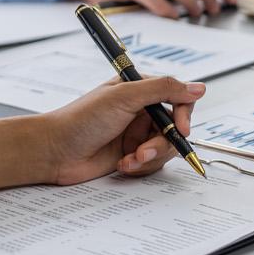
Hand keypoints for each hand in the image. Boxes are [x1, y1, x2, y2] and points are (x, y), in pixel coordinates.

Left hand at [0, 77, 205, 188]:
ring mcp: (137, 135)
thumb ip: (163, 89)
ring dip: (149, 157)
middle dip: (163, 143)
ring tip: (129, 159)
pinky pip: (151, 164)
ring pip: (165, 149)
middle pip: (175, 128)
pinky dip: (139, 167)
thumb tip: (199, 87)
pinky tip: (121, 165)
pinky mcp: (131, 156)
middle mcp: (141, 111)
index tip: (181, 129)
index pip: (178, 99)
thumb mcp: (124, 97)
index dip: (184, 115)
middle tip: (145, 150)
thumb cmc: (81, 119)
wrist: (54, 152)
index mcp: (140, 90)